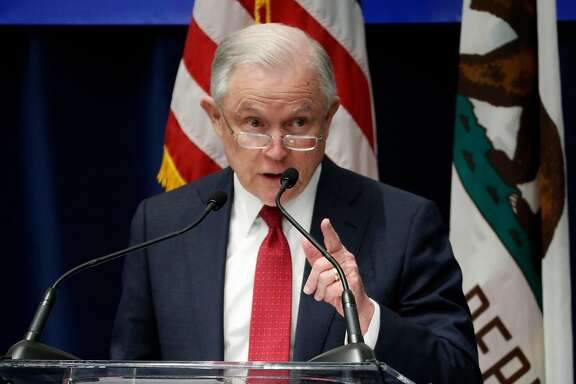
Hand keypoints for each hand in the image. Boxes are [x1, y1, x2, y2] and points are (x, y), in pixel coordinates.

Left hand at [302, 218, 374, 333]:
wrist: (354, 305)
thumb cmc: (338, 286)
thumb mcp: (324, 271)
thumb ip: (314, 257)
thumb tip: (305, 242)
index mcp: (339, 254)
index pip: (333, 240)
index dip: (328, 231)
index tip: (325, 222)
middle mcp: (346, 259)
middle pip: (320, 264)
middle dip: (312, 279)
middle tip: (310, 288)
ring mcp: (351, 270)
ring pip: (324, 278)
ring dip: (320, 290)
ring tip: (325, 293)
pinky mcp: (353, 282)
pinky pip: (331, 289)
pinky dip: (328, 296)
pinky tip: (333, 296)